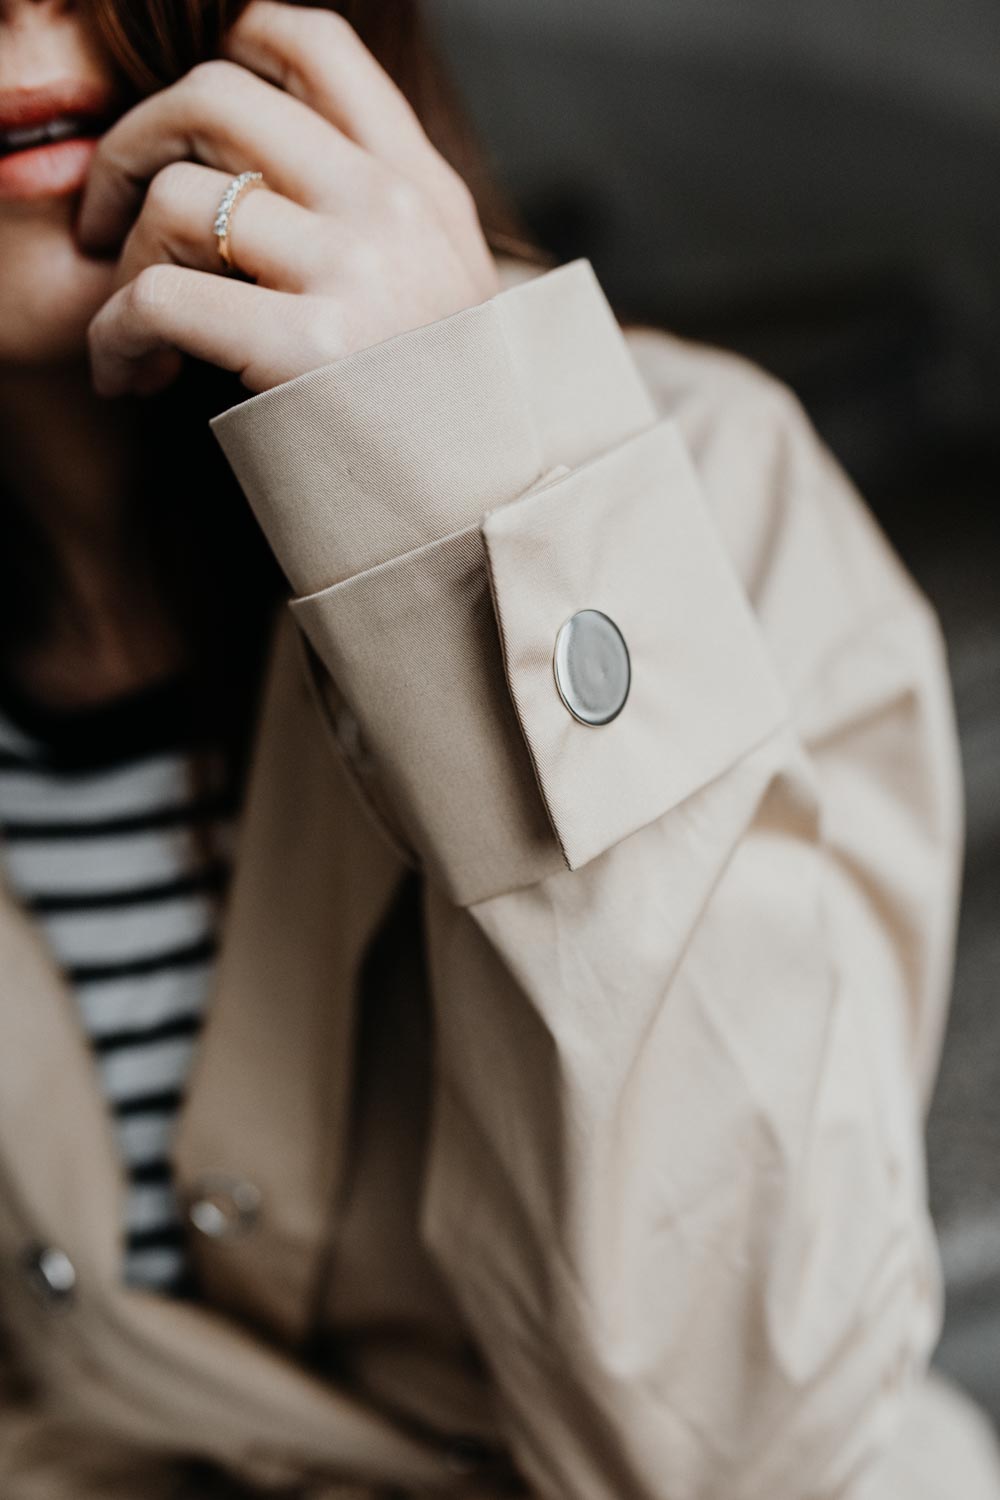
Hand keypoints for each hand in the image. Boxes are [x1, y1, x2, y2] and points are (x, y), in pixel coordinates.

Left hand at [79, 0, 498, 396]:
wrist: (486, 522)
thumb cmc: (449, 426)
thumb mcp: (448, 293)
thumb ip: (381, 223)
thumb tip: (275, 178)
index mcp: (422, 188)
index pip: (311, 42)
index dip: (226, 49)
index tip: (186, 124)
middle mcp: (392, 211)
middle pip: (216, 97)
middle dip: (133, 147)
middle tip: (111, 217)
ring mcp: (356, 274)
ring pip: (177, 199)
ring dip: (120, 259)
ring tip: (132, 328)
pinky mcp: (308, 352)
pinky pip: (158, 297)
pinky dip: (114, 334)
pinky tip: (127, 373)